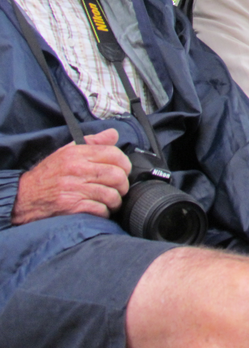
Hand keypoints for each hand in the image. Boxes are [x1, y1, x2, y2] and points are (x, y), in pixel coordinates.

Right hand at [11, 129, 130, 224]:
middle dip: (124, 185)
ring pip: (111, 195)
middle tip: (120, 189)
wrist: (24, 197)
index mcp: (77, 153)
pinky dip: (105, 212)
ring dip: (116, 201)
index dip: (125, 164)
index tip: (124, 171)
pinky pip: (100, 210)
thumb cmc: (49, 174)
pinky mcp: (71, 206)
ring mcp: (74, 188)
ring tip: (112, 201)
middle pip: (117, 175)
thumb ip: (92, 142)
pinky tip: (101, 210)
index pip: (114, 154)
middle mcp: (77, 169)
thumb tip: (113, 134)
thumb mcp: (67, 151)